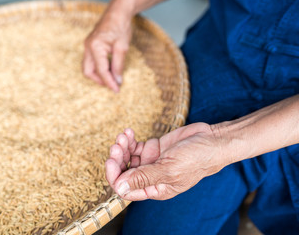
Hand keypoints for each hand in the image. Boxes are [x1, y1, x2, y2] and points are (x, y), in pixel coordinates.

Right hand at [83, 0, 132, 91]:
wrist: (117, 12)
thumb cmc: (120, 26)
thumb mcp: (122, 47)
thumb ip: (118, 65)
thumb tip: (117, 81)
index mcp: (95, 47)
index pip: (101, 70)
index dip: (109, 82)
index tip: (117, 90)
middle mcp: (88, 47)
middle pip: (88, 71)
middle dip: (99, 81)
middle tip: (112, 86)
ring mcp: (87, 46)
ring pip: (88, 67)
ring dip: (98, 75)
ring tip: (112, 79)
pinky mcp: (90, 45)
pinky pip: (91, 61)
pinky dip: (99, 68)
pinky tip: (109, 70)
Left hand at [105, 123, 229, 200]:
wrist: (211, 140)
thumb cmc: (196, 159)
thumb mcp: (169, 169)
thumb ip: (144, 178)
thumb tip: (119, 188)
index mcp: (154, 188)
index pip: (126, 189)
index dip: (115, 176)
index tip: (111, 161)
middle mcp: (150, 177)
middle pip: (124, 172)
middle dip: (117, 160)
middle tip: (117, 146)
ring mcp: (151, 162)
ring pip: (127, 158)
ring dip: (122, 147)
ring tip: (124, 136)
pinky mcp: (153, 148)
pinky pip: (134, 147)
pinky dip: (129, 140)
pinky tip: (129, 132)